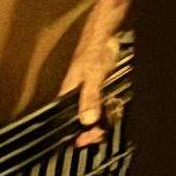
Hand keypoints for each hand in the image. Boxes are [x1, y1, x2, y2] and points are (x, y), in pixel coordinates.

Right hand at [66, 0, 126, 142]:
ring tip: (104, 129)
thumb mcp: (92, 75)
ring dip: (98, 124)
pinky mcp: (99, 88)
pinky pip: (101, 107)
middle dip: (89, 132)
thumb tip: (86, 120)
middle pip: (79, 121)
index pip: (66, 120)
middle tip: (99, 136)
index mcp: (68, 92)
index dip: (74, 133)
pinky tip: (110, 116)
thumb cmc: (93, 49)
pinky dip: (105, 114)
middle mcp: (76, 94)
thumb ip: (89, 97)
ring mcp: (88, 92)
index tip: (84, 141)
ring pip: (91, 116)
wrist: (106, 34)